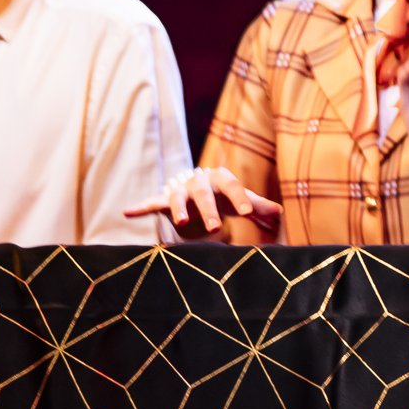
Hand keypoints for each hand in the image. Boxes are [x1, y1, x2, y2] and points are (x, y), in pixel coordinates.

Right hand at [124, 165, 281, 239]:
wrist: (199, 188)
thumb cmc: (224, 196)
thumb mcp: (241, 200)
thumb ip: (259, 206)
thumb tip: (280, 213)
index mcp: (221, 179)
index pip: (233, 186)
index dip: (240, 199)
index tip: (247, 214)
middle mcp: (200, 181)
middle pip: (204, 192)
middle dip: (209, 209)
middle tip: (216, 228)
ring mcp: (181, 189)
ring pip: (178, 197)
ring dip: (179, 209)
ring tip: (182, 223)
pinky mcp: (165, 199)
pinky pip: (152, 202)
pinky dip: (141, 206)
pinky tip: (128, 211)